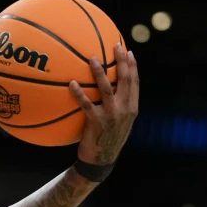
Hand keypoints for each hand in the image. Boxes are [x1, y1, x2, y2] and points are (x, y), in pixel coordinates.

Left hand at [69, 44, 138, 165]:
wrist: (101, 160)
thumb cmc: (107, 139)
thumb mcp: (119, 123)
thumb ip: (118, 106)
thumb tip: (110, 89)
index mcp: (132, 108)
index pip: (135, 83)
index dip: (133, 66)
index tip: (129, 51)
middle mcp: (124, 109)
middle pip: (125, 80)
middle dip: (122, 62)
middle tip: (116, 46)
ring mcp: (111, 115)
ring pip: (107, 89)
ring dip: (99, 72)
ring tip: (92, 58)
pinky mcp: (97, 122)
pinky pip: (86, 104)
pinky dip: (79, 93)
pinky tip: (72, 83)